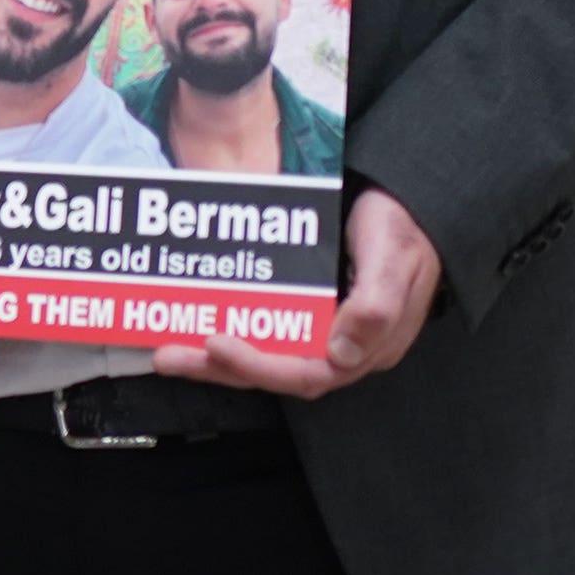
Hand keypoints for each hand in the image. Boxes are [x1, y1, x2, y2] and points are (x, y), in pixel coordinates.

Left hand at [154, 185, 441, 395]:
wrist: (405, 200)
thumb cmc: (404, 228)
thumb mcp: (393, 259)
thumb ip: (375, 306)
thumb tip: (340, 351)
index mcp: (366, 347)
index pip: (307, 374)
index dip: (259, 366)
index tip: (217, 344)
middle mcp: (338, 346)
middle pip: (274, 370)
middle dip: (220, 368)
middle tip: (169, 357)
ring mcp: (320, 328)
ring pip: (262, 352)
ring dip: (215, 357)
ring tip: (169, 350)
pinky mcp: (304, 308)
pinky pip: (261, 326)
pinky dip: (229, 326)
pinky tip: (194, 321)